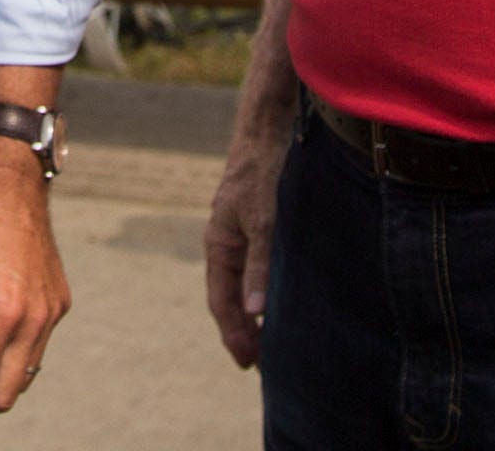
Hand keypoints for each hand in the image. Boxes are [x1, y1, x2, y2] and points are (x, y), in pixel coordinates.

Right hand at [202, 128, 285, 368]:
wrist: (266, 131)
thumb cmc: (261, 173)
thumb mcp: (262, 222)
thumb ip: (259, 267)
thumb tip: (255, 313)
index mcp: (218, 245)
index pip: (221, 302)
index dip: (233, 334)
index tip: (246, 363)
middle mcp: (224, 243)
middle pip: (229, 297)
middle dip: (241, 331)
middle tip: (257, 364)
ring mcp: (238, 235)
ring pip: (241, 284)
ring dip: (251, 313)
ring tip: (266, 341)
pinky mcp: (255, 226)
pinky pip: (253, 269)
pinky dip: (261, 291)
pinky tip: (276, 299)